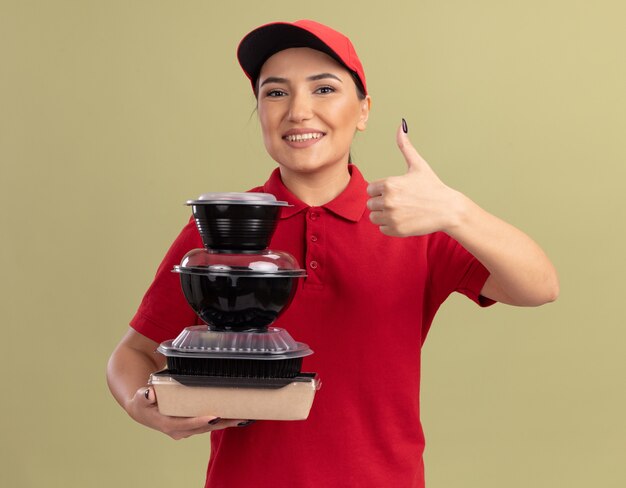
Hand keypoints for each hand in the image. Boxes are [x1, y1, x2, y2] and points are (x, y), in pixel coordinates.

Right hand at [127, 386, 247, 439]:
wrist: (143, 410)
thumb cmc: (143, 402)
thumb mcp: (140, 398)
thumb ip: (144, 396)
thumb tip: (150, 394)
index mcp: (168, 424)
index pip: (187, 424)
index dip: (201, 421)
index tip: (215, 417)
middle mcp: (180, 430)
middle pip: (203, 427)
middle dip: (221, 422)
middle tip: (238, 416)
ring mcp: (187, 430)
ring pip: (209, 428)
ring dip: (225, 423)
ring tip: (242, 416)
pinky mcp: (193, 426)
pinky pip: (210, 425)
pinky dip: (223, 421)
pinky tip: (236, 417)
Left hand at [366, 121, 461, 236]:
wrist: (448, 210)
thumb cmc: (432, 186)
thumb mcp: (418, 165)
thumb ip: (405, 146)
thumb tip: (401, 125)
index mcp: (389, 184)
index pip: (370, 189)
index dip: (381, 190)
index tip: (396, 191)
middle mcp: (388, 201)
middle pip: (370, 204)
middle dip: (382, 203)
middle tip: (400, 202)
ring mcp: (392, 217)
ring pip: (374, 217)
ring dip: (384, 215)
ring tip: (401, 210)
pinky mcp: (396, 230)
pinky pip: (382, 229)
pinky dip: (390, 226)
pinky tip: (404, 220)